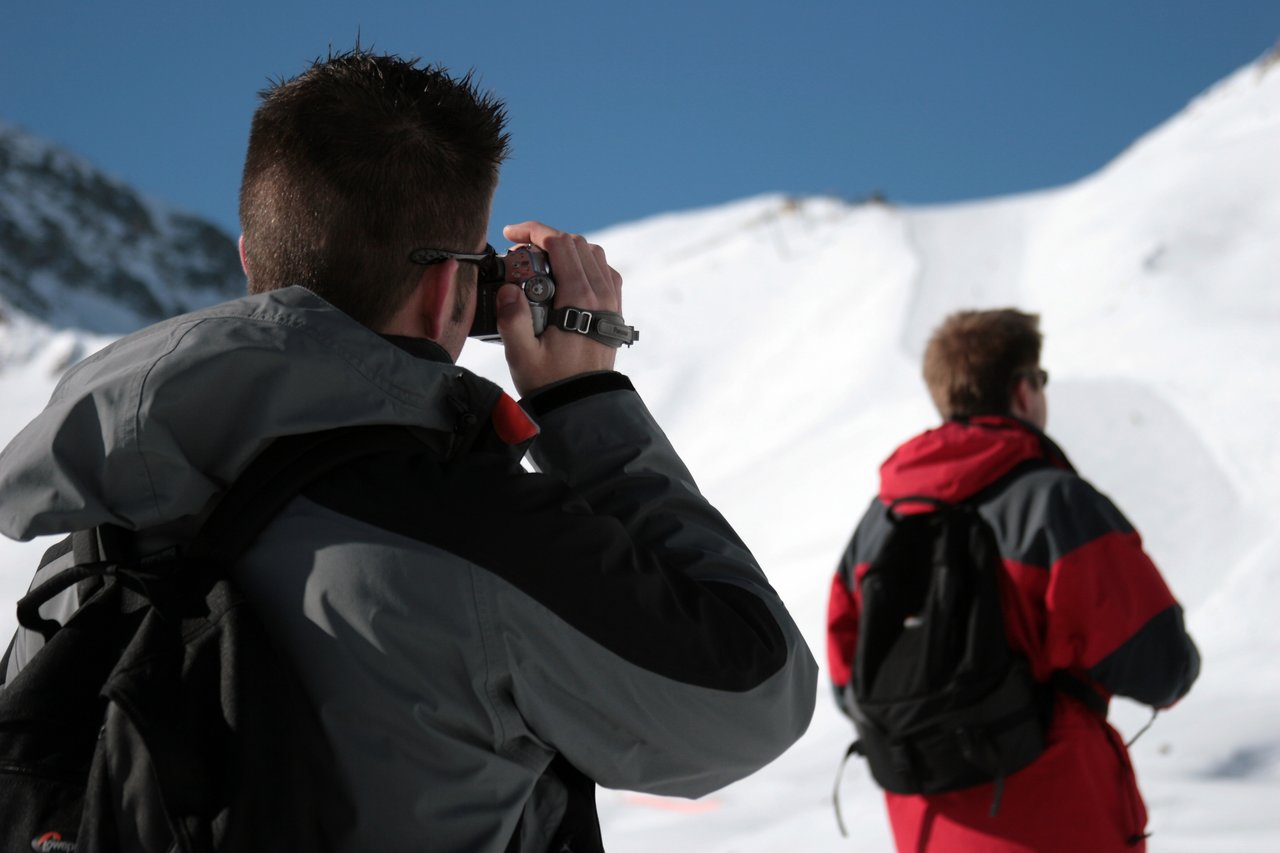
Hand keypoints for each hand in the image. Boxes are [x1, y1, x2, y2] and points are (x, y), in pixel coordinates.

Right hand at [497, 221, 623, 396]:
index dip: (533, 232)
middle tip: (519, 250)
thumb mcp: (522, 355)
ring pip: (593, 254)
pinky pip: (604, 272)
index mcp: (580, 297)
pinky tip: (564, 278)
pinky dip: (583, 264)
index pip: (561, 243)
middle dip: (546, 238)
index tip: (512, 235)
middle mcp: (601, 293)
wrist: (583, 404)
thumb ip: (511, 319)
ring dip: (566, 250)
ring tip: (540, 262)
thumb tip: (508, 289)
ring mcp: (611, 300)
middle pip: (577, 243)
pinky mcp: (613, 309)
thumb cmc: (551, 382)